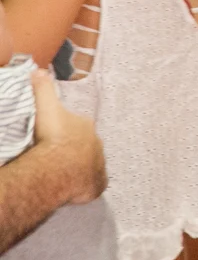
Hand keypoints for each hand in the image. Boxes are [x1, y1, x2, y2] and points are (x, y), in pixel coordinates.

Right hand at [30, 70, 105, 204]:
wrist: (58, 165)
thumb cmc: (53, 136)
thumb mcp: (47, 107)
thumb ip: (43, 88)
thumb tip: (38, 70)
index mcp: (86, 126)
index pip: (78, 127)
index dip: (67, 133)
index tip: (56, 138)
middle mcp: (97, 144)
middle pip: (85, 147)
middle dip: (74, 151)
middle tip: (56, 158)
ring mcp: (98, 165)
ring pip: (89, 166)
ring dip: (79, 169)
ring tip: (63, 175)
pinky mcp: (97, 184)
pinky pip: (93, 185)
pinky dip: (85, 187)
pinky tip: (73, 189)